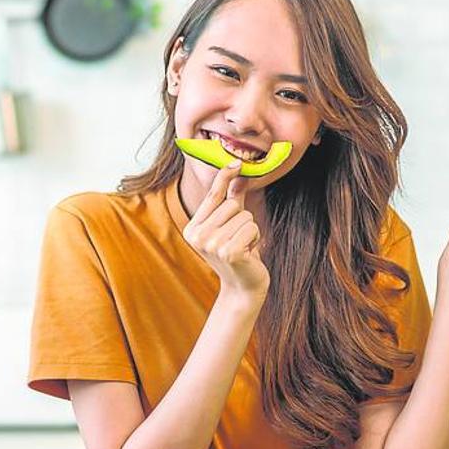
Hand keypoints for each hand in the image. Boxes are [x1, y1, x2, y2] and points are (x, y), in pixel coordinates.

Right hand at [182, 161, 268, 299]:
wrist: (243, 286)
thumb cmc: (238, 253)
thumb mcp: (232, 224)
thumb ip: (233, 199)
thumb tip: (237, 174)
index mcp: (193, 228)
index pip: (211, 196)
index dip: (224, 176)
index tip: (236, 162)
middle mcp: (197, 236)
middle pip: (232, 205)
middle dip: (243, 218)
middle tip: (238, 238)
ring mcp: (211, 245)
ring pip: (244, 216)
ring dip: (250, 230)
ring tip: (243, 246)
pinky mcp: (228, 252)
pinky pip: (252, 228)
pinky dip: (255, 238)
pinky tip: (248, 253)